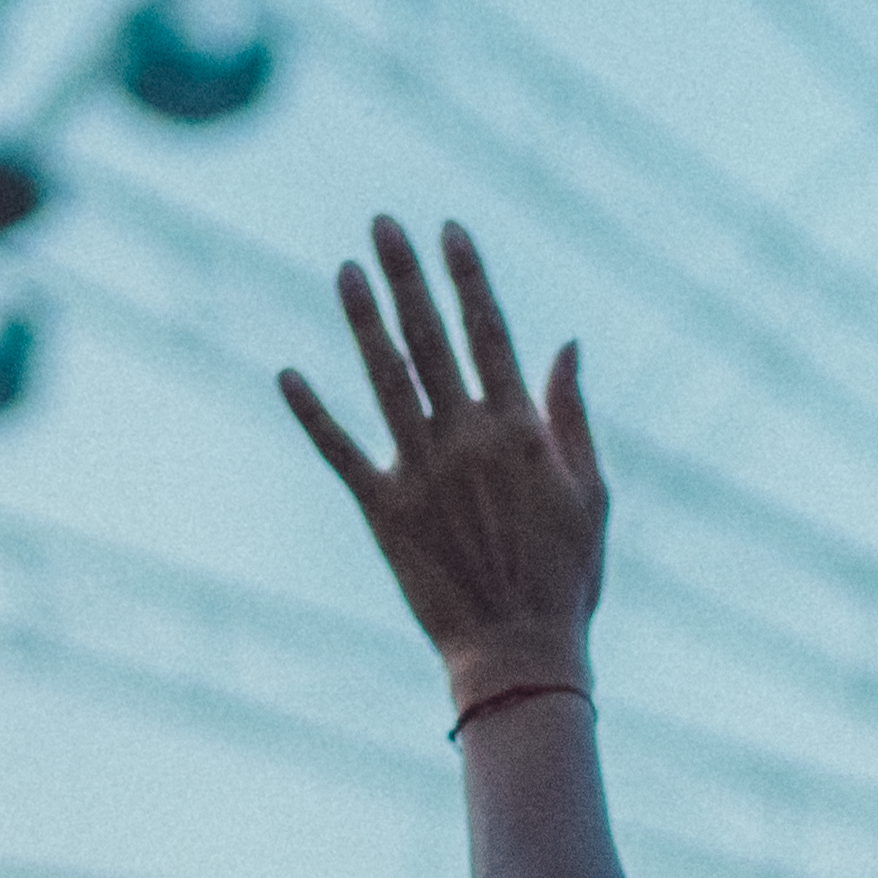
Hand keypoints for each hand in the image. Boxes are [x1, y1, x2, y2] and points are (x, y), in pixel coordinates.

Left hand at [279, 215, 612, 690]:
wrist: (518, 653)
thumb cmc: (565, 578)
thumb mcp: (590, 493)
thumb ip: (571, 415)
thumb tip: (565, 344)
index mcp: (518, 431)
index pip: (488, 333)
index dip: (466, 276)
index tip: (448, 229)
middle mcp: (465, 439)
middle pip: (430, 339)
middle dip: (407, 276)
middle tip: (383, 223)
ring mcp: (420, 472)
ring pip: (385, 380)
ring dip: (363, 321)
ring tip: (346, 270)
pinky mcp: (383, 510)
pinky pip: (340, 452)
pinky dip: (312, 413)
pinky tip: (286, 373)